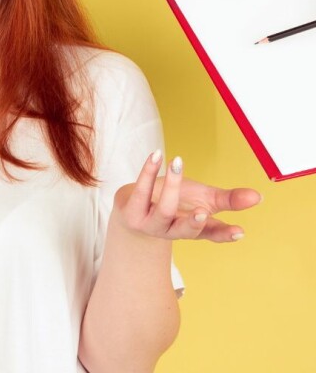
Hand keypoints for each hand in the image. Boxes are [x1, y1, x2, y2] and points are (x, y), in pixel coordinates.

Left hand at [112, 151, 262, 242]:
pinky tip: (156, 155)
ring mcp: (150, 223)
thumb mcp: (203, 200)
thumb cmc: (174, 203)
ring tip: (178, 162)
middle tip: (203, 210)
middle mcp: (172, 230)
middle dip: (194, 222)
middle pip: (184, 230)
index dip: (224, 234)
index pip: (211, 234)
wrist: (134, 208)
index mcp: (193, 229)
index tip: (239, 231)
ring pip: (163, 210)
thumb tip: (258, 196)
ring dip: (171, 186)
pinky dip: (148, 171)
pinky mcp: (132, 211)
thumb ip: (228, 200)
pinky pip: (141, 191)